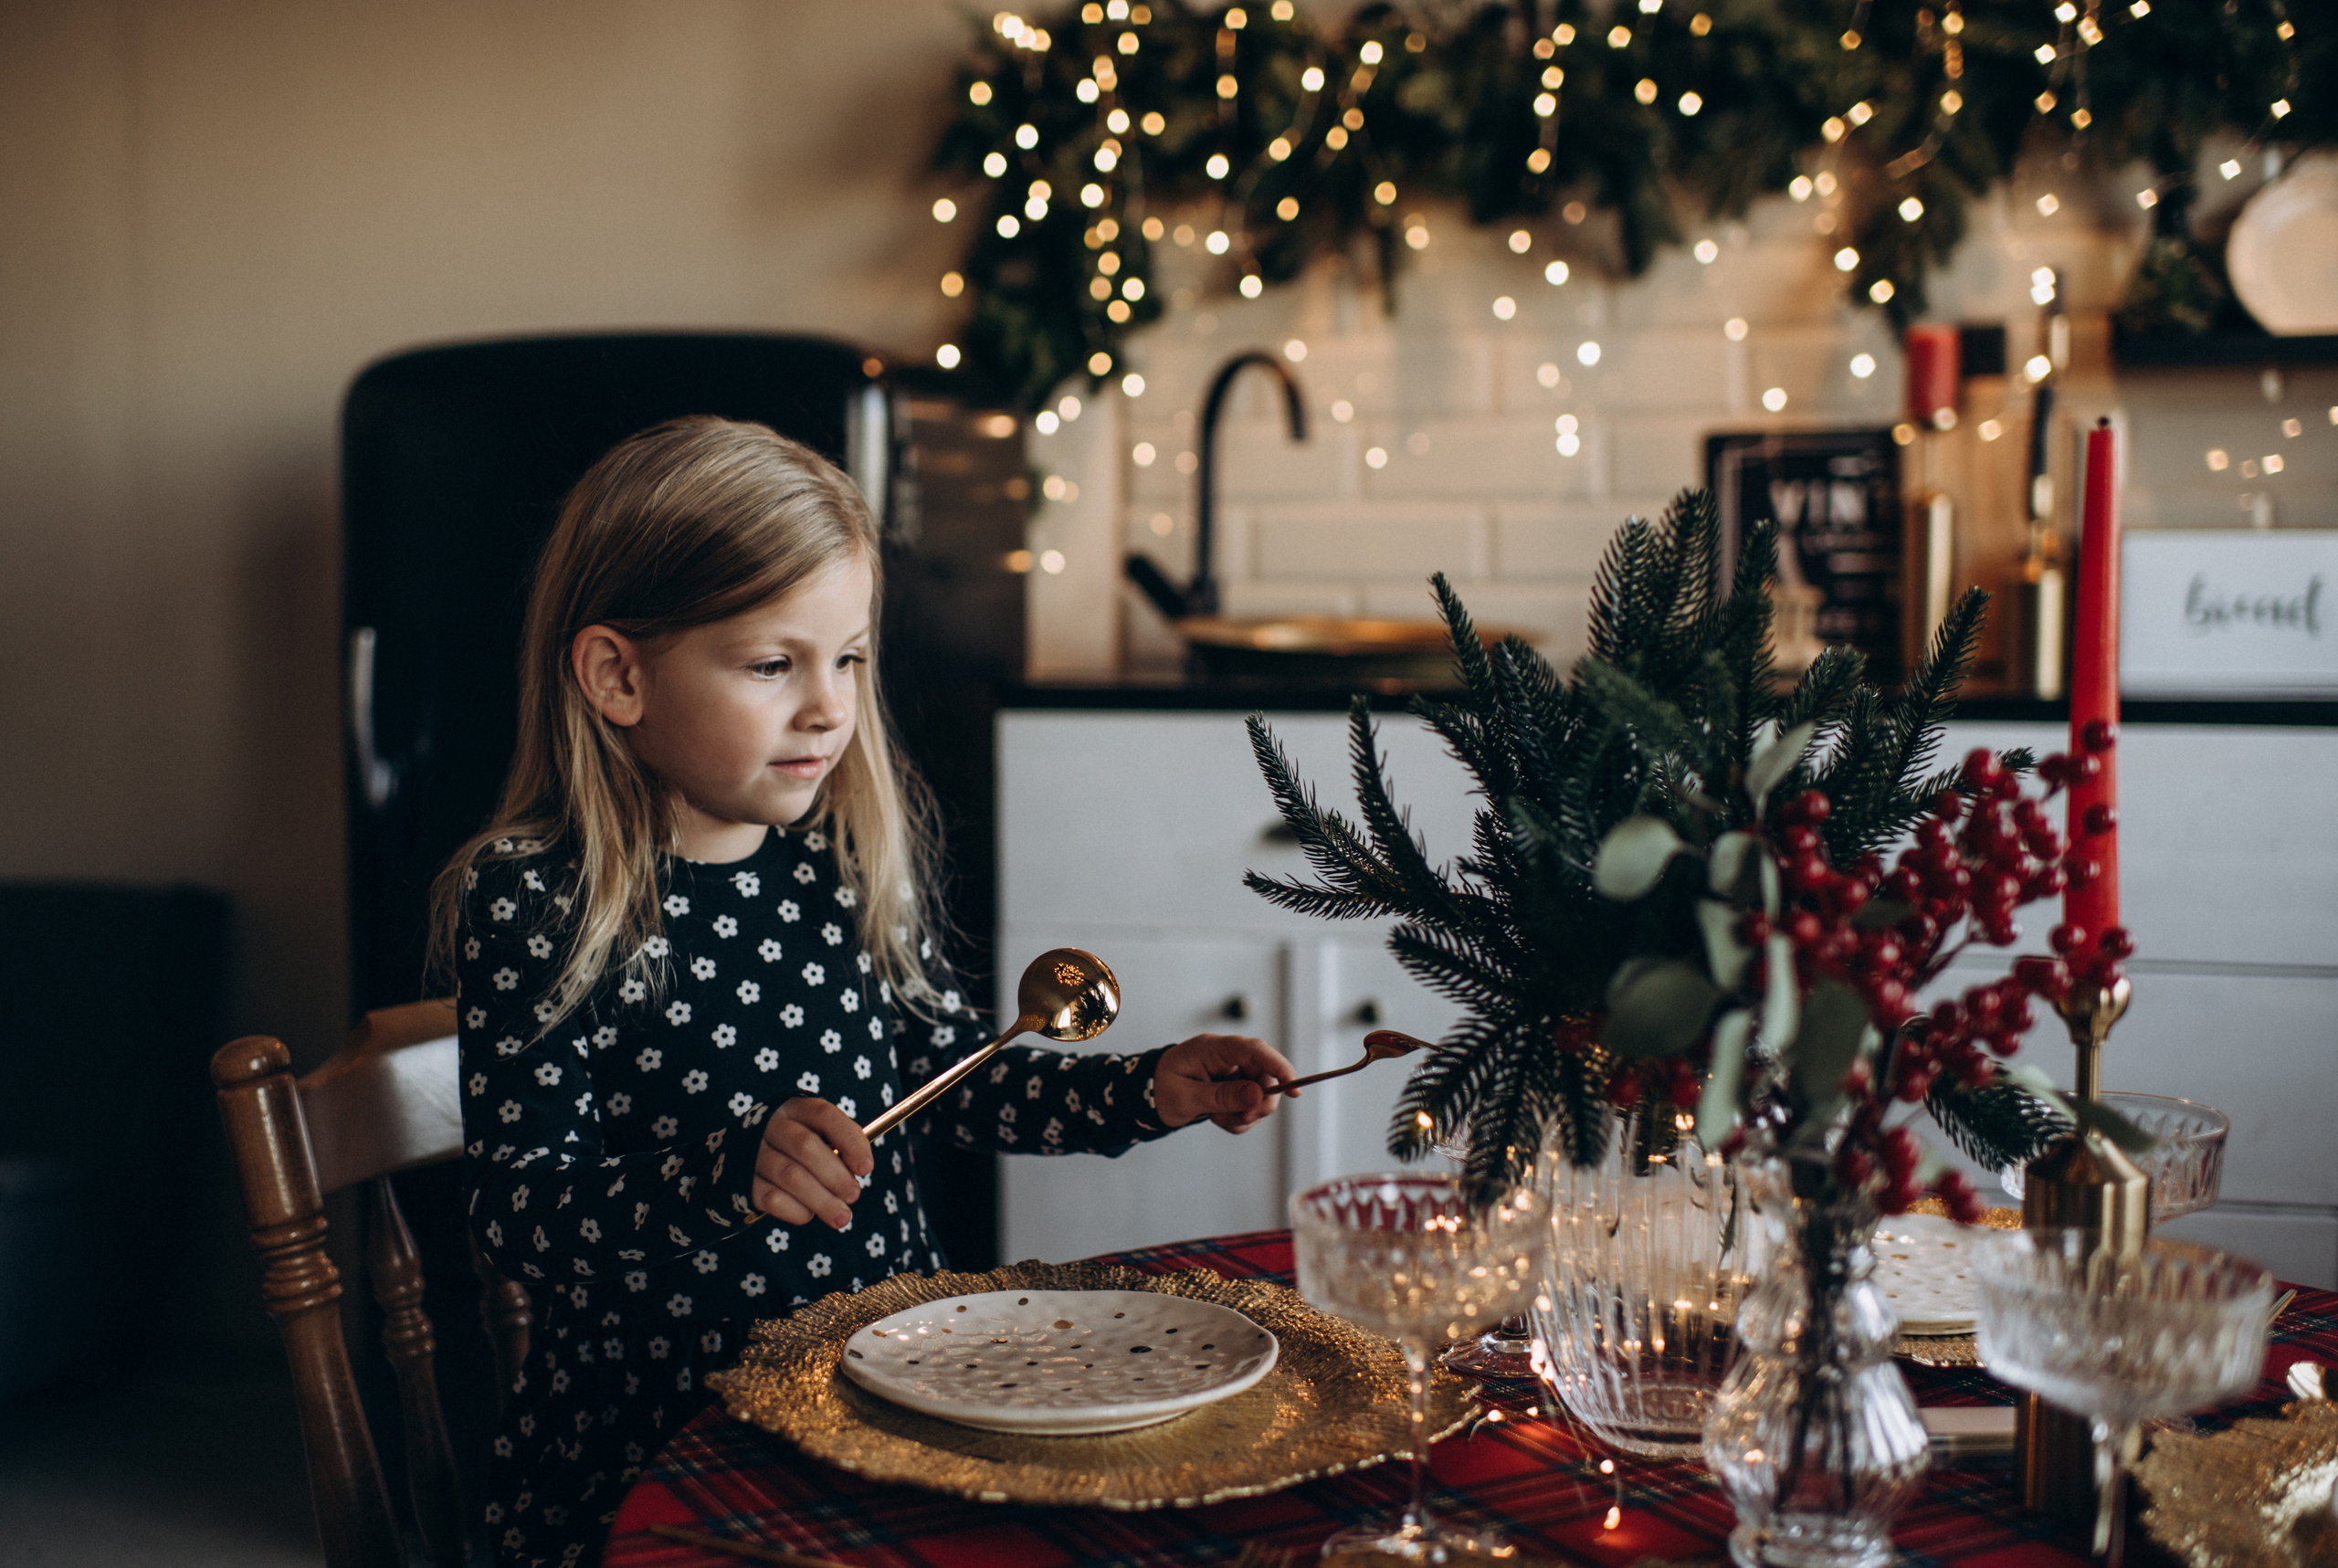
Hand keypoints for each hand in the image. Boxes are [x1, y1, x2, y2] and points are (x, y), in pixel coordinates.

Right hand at [753, 1098, 871, 1227]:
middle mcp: (770, 1125)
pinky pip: (772, 1198)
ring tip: (842, 1217)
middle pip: (807, 1147)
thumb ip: (836, 1147)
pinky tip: (808, 1215)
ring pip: (791, 1176)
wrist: (738, 1158)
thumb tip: (858, 1172)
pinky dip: (796, 1210)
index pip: (825, 1116)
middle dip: (836, 1176)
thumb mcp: (812, 1134)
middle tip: (853, 1195)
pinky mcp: (742, 1180)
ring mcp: (752, 1152)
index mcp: (794, 1108)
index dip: (850, 1141)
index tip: (866, 1168)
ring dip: (822, 1200)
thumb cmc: (791, 1147)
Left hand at [1155, 1033, 1298, 1132]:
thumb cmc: (1160, 1090)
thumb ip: (1221, 1096)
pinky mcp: (1233, 1088)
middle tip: (1243, 1119)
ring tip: (1218, 1118)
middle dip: (1260, 1101)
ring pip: (1260, 1094)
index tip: (1294, 1087)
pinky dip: (1239, 1119)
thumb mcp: (1186, 1097)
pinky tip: (1218, 1118)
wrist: (1146, 1098)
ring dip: (1246, 1114)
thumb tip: (1257, 1095)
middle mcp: (1227, 1057)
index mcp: (1212, 1049)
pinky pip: (1250, 1107)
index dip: (1277, 1066)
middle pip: (1264, 1074)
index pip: (1253, 1049)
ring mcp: (1232, 1073)